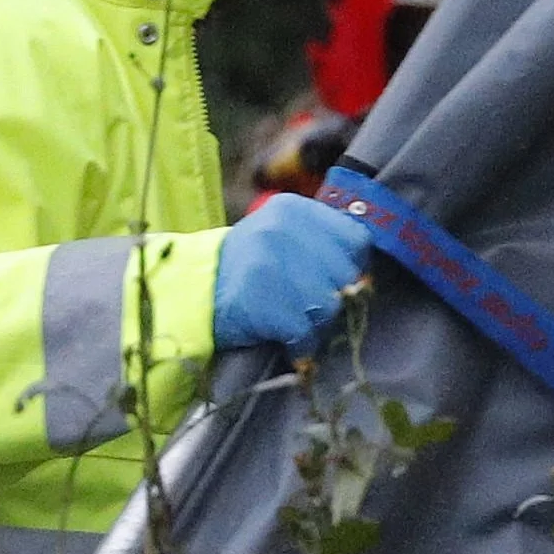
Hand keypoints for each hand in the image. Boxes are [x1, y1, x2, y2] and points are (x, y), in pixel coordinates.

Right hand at [210, 193, 372, 354]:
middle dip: (336, 300)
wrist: (190, 294)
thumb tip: (364, 280)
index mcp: (293, 209)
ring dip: (318, 325)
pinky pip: (304, 331)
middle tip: (314, 311)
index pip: (356, 239)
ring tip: (297, 326)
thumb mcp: (281, 238)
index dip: (355, 268)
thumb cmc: (245, 269)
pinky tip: (289, 342)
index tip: (341, 284)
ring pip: (328, 305)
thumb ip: (322, 246)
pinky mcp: (260, 299)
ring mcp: (269, 263)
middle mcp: (282, 229)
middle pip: (344, 275)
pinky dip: (301, 345)